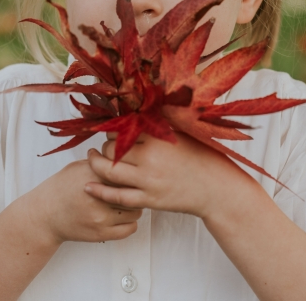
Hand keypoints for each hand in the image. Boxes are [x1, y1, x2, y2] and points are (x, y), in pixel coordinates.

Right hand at [22, 159, 141, 243]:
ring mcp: (100, 217)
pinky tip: (122, 216)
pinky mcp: (101, 234)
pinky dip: (130, 222)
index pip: (126, 171)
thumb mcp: (79, 167)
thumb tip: (125, 154)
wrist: (45, 215)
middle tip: (133, 188)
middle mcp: (97, 196)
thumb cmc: (63, 188)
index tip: (133, 172)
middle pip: (134, 191)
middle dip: (136, 189)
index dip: (132, 172)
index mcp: (93, 175)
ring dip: (134, 206)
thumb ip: (102, 162)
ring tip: (125, 202)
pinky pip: (130, 228)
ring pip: (136, 211)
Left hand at [84, 132, 254, 218]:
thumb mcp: (184, 132)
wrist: (217, 189)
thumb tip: (138, 106)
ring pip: (108, 171)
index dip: (115, 128)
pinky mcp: (148, 200)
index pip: (123, 128)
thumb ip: (160, 122)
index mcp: (159, 137)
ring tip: (91, 158)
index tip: (114, 129)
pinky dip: (98, 191)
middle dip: (107, 145)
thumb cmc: (203, 157)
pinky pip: (116, 196)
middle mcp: (150, 158)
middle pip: (112, 148)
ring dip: (95, 163)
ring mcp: (148, 181)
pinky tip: (87, 186)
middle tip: (106, 144)